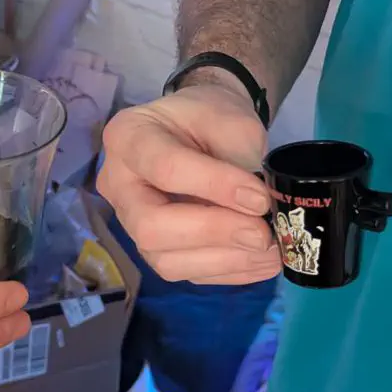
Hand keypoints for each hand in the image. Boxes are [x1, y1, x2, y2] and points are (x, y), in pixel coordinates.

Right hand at [97, 79, 281, 284]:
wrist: (200, 130)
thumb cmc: (210, 118)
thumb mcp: (229, 119)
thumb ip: (239, 158)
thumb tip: (260, 210)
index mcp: (128, 138)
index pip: (165, 169)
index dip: (215, 187)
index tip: (260, 198)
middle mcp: (117, 186)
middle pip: (151, 226)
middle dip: (213, 232)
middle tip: (262, 232)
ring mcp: (131, 223)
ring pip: (166, 260)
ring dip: (225, 260)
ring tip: (273, 249)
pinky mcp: (155, 249)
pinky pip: (186, 272)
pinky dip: (229, 271)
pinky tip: (262, 261)